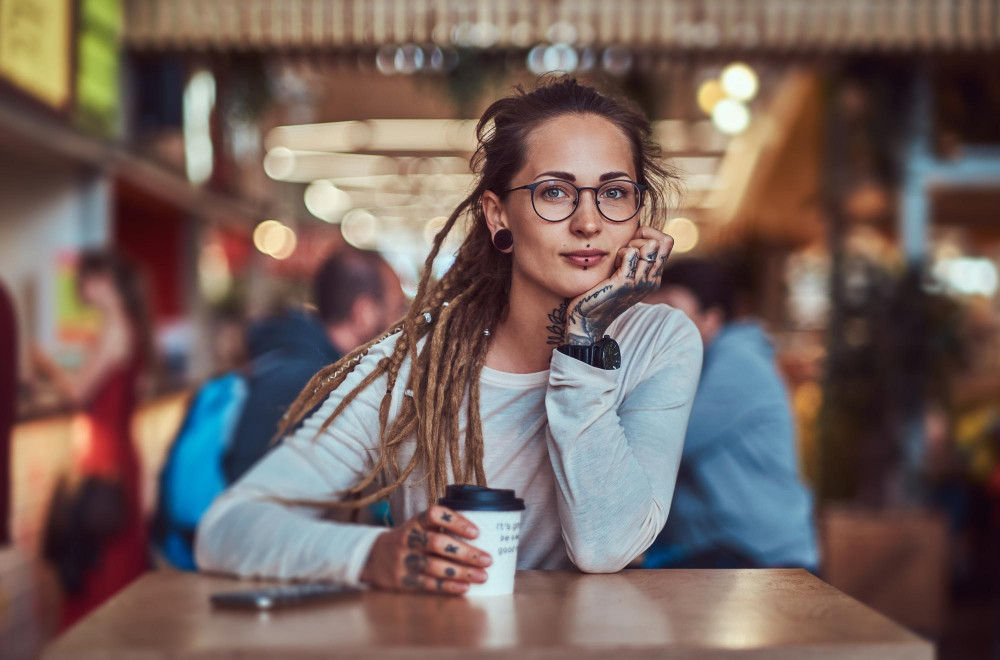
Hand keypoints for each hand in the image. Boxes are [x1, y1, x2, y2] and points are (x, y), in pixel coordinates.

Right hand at [359, 505, 491, 594]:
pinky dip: (448, 586)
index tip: (476, 532)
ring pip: (434, 566)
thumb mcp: (418, 526)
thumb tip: (480, 536)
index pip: (434, 514)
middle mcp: (408, 538)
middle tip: (487, 559)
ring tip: (482, 576)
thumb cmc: (408, 540)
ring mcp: (403, 560)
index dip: (455, 521)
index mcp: (415, 521)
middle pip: (437, 543)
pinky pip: (428, 584)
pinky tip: (465, 587)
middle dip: (465, 552)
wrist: (372, 558)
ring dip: (461, 571)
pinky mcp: (402, 580)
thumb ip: (440, 528)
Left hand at [562, 226, 673, 344]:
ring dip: (630, 245)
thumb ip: (634, 257)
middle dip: (641, 238)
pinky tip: (612, 265)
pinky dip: (620, 253)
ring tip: (618, 260)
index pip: (667, 241)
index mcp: (653, 277)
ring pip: (649, 246)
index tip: (630, 244)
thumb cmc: (600, 292)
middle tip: (623, 252)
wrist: (587, 319)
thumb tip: (637, 232)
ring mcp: (641, 283)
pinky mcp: (625, 284)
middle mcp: (652, 281)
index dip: (648, 235)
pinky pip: (631, 253)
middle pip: (662, 241)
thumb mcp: (623, 273)